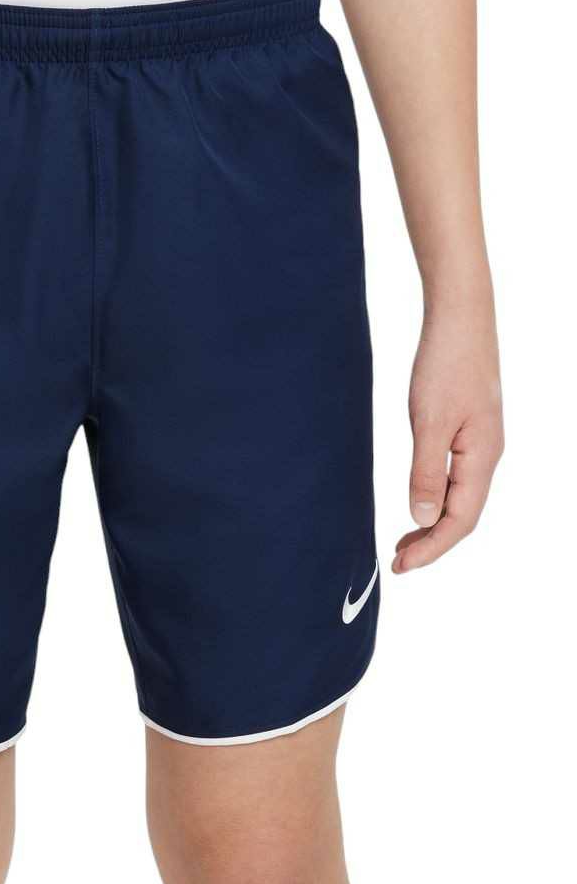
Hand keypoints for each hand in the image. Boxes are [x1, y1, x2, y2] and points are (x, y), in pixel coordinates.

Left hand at [394, 299, 503, 572]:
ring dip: (432, 523)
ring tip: (404, 541)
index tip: (401, 566)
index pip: (460, 520)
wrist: (460, 318)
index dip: (431, 548)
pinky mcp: (467, 428)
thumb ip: (426, 470)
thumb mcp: (429, 421)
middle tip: (397, 561)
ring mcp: (479, 441)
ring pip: (460, 497)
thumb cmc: (445, 364)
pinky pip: (456, 477)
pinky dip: (436, 497)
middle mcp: (486, 455)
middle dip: (431, 542)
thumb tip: (423, 517)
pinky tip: (420, 500)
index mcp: (482, 457)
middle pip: (463, 514)